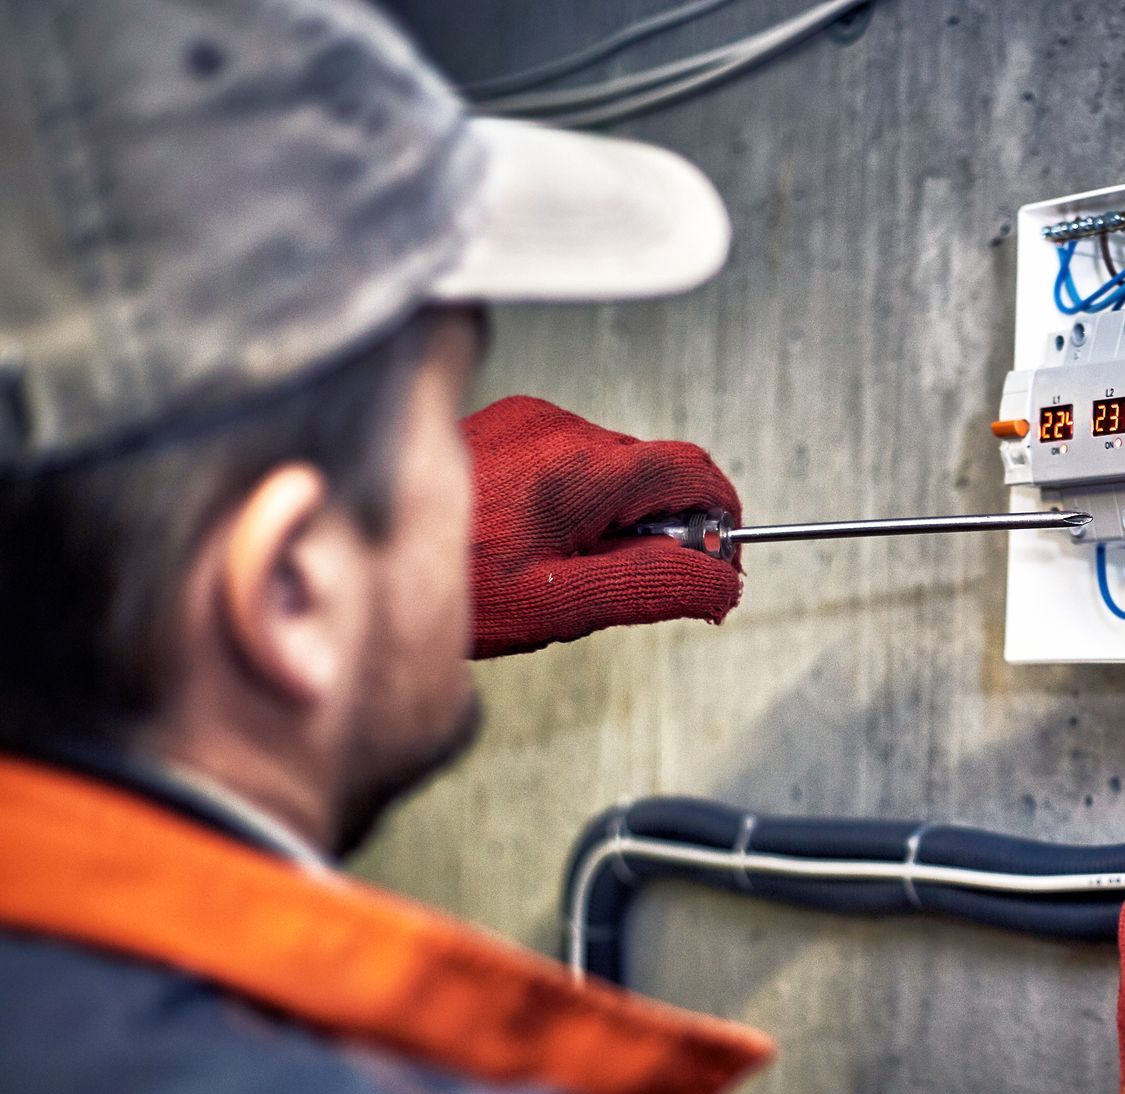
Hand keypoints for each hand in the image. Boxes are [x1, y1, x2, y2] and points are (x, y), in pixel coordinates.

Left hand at [463, 395, 742, 658]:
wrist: (364, 555)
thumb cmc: (453, 586)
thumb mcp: (563, 605)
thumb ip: (656, 586)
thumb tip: (721, 581)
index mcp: (577, 471)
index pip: (693, 471)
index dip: (718, 519)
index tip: (718, 560)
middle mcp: (557, 428)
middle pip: (657, 470)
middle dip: (662, 525)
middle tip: (623, 579)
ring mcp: (532, 419)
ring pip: (617, 466)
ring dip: (617, 514)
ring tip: (567, 562)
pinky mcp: (512, 423)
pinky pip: (576, 458)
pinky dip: (580, 499)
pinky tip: (538, 535)